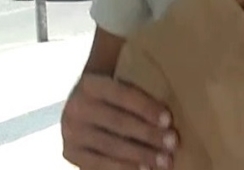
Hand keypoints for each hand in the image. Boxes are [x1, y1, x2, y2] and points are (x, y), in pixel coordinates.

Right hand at [61, 72, 178, 169]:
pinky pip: (98, 165)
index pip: (122, 94)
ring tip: (164, 162)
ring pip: (110, 147)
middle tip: (173, 143)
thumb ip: (138, 91)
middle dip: (148, 135)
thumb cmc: (113, 95)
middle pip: (118, 123)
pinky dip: (122, 169)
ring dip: (140, 156)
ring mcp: (70, 133)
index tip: (169, 119)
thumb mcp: (120, 82)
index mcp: (91, 84)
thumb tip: (170, 111)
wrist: (81, 105)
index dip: (146, 107)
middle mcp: (75, 107)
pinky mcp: (70, 153)